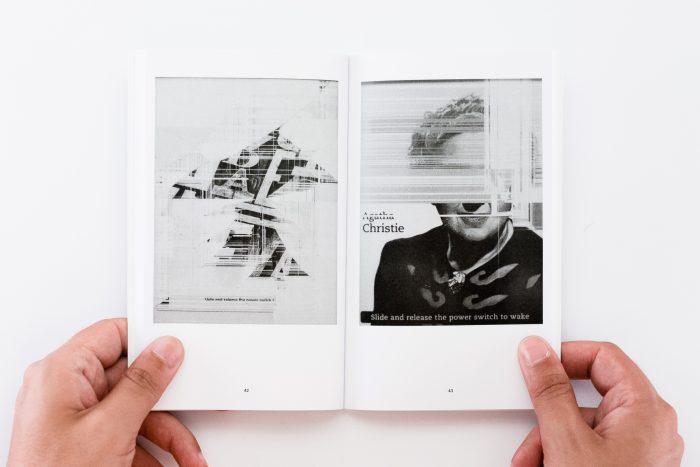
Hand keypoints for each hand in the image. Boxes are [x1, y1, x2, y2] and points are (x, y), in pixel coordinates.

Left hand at [8, 318, 206, 466]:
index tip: (176, 354)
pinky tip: (168, 464)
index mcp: (61, 373)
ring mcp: (75, 417)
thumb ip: (142, 385)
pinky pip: (127, 434)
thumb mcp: (109, 429)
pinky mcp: (83, 440)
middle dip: (168, 407)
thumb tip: (165, 351)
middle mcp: (65, 390)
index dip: (147, 341)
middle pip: (132, 381)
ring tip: (186, 456)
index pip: (112, 334)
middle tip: (188, 415)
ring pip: (136, 413)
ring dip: (167, 437)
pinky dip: (150, 452)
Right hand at [512, 337, 683, 465]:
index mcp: (644, 408)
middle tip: (532, 427)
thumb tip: (537, 354)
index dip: (565, 356)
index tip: (537, 364)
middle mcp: (648, 426)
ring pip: (579, 426)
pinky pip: (585, 449)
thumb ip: (549, 391)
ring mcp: (638, 450)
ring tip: (533, 464)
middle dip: (547, 417)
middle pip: (584, 397)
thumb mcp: (566, 441)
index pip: (602, 356)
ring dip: (546, 444)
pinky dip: (560, 457)